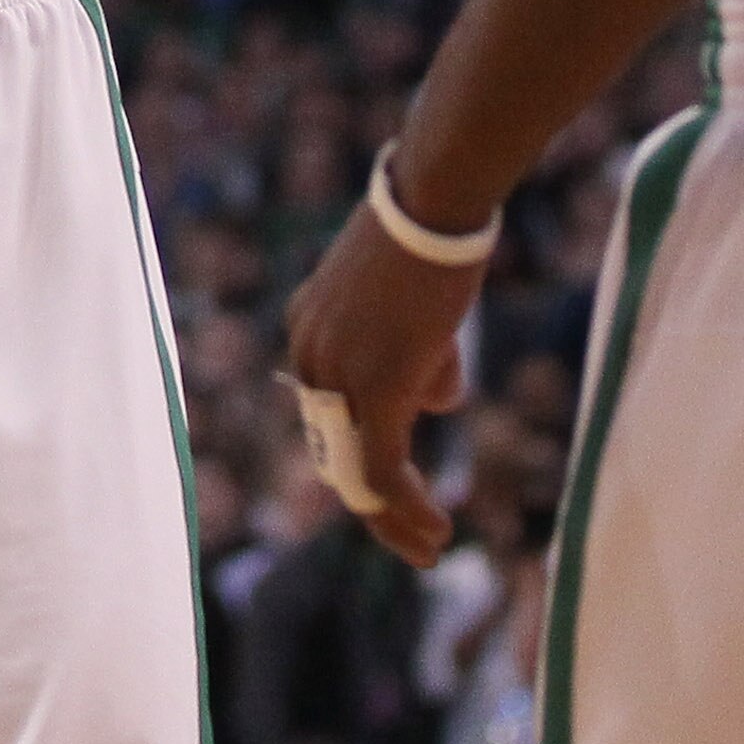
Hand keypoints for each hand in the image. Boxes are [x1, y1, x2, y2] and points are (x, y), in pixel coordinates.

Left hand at [284, 202, 487, 567]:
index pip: (326, 409)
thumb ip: (415, 351)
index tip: (396, 483)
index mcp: (307, 327)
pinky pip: (385, 469)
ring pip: (357, 470)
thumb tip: (436, 398)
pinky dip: (407, 509)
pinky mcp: (377, 390)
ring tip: (428, 543)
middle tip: (411, 536)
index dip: (360, 453)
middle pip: (334, 449)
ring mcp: (339, 374)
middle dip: (373, 502)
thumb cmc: (433, 228)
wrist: (434, 200)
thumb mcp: (410, 295)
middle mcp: (308, 355)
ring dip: (393, 517)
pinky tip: (436, 530)